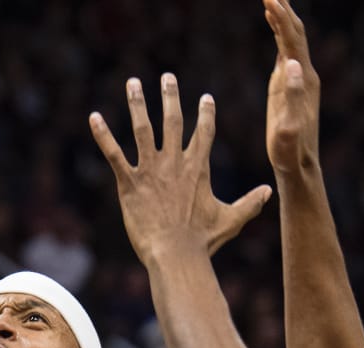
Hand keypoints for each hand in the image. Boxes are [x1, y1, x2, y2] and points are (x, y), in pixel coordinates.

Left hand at [91, 73, 271, 263]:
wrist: (176, 254)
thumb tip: (270, 192)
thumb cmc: (203, 241)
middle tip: (167, 77)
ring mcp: (150, 170)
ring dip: (137, 103)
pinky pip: (113, 154)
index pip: (204, 131)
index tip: (205, 98)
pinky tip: (93, 117)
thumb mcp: (231, 220)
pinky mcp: (129, 183)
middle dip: (170, 97)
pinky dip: (103, 135)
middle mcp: (174, 162)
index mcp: (197, 168)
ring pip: (142, 128)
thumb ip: (250, 203)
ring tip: (132, 82)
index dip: (205, 113)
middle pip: (173, 120)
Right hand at [264, 0, 321, 175]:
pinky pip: (285, 48)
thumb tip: (291, 63)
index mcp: (303, 78)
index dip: (281, 16)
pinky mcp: (289, 83)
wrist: (298, 164)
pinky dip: (278, 30)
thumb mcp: (289, 127)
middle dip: (282, 7)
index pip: (292, 38)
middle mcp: (304, 72)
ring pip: (291, 36)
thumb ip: (291, 97)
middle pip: (295, 30)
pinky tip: (269, 20)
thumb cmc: (291, 150)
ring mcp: (298, 76)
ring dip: (281, 14)